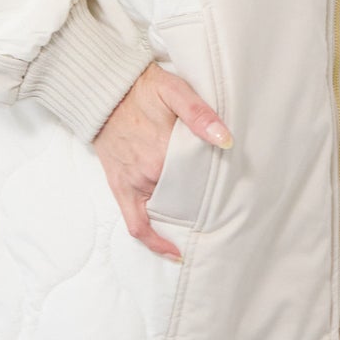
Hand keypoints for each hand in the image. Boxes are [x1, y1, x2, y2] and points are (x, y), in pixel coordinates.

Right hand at [90, 62, 231, 261]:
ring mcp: (132, 184)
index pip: (200, 181)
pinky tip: (172, 250)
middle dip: (204, 204)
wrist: (104, 90)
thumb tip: (224, 139)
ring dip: (184, 220)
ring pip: (165, 213)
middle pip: (186, 198)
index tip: (235, 194)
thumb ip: (200, 114)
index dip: (217, 187)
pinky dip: (153, 240)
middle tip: (225, 207)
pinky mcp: (119, 188)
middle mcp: (147, 174)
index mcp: (163, 153)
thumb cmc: (142, 88)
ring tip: (206, 226)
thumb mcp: (174, 90)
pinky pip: (135, 224)